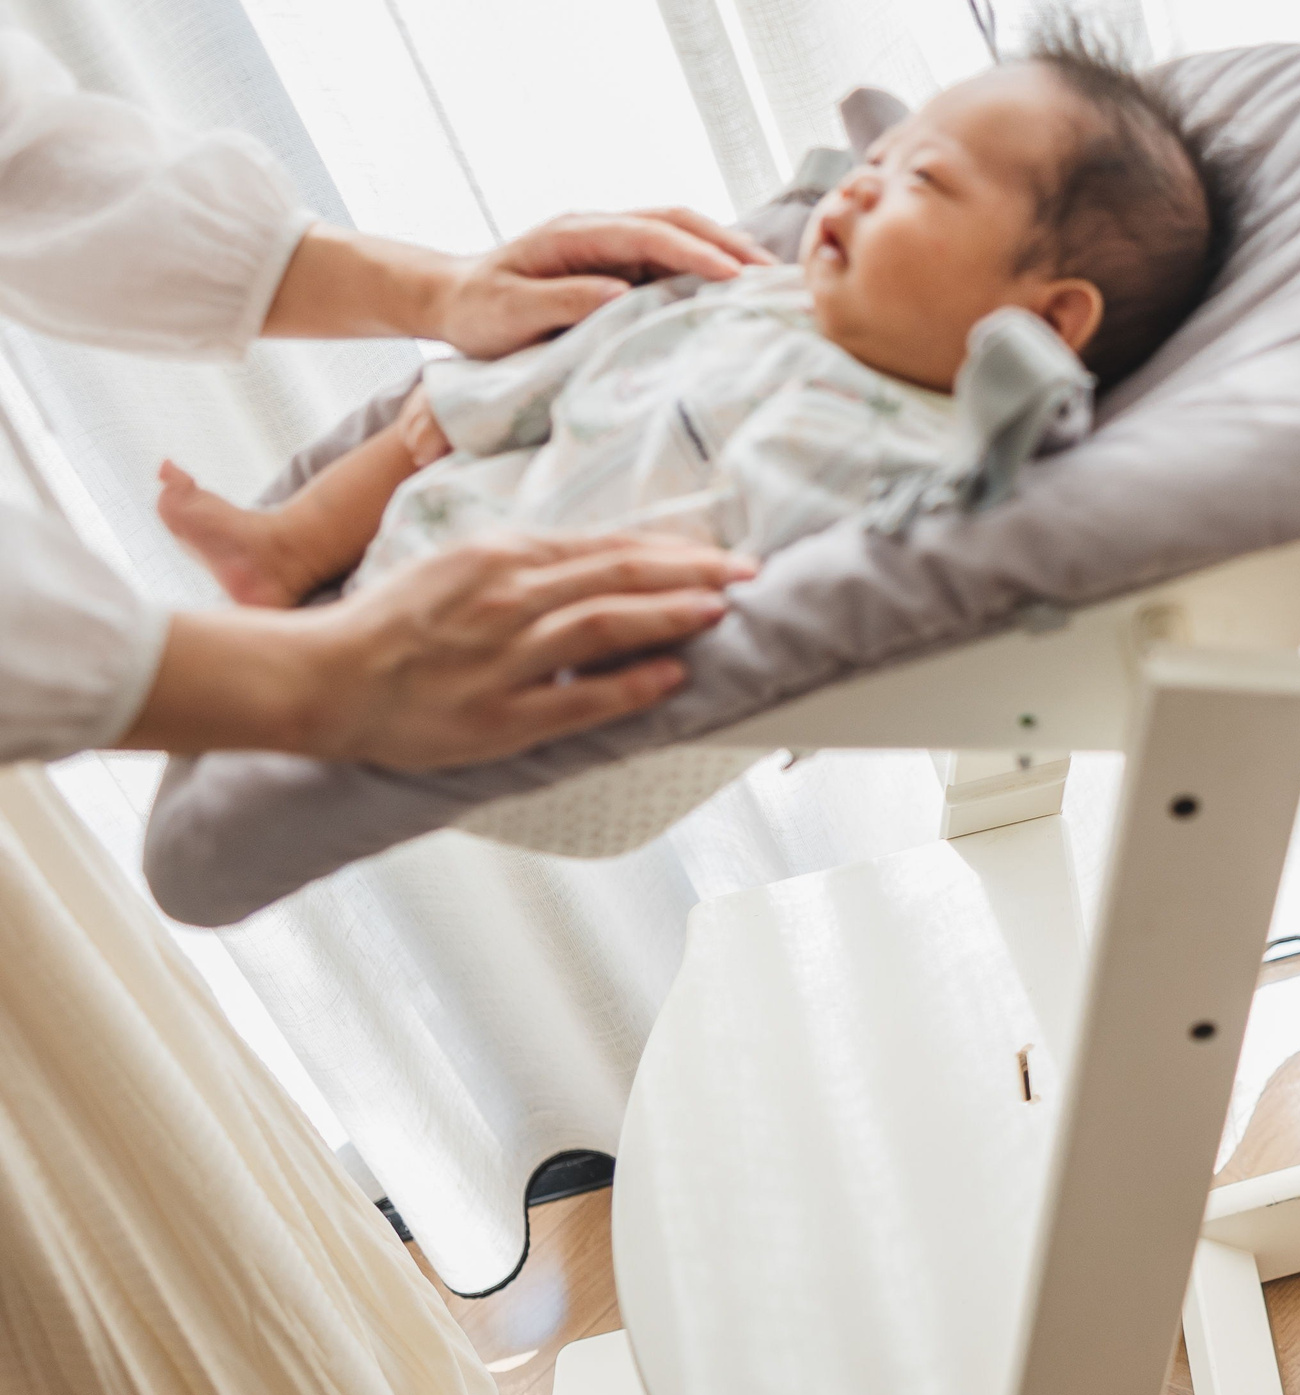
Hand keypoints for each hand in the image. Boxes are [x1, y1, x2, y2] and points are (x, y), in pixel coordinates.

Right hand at [132, 532, 753, 768]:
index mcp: (498, 557)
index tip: (720, 553)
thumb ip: (529, 567)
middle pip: (616, 574)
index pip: (605, 546)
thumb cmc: (394, 628)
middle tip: (749, 572)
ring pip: (603, 622)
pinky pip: (577, 697)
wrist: (322, 678)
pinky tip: (673, 676)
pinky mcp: (497, 716)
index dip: (672, 549)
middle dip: (692, 572)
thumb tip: (603, 566)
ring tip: (721, 611)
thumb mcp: (460, 571)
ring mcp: (502, 656)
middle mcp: (505, 596)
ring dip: (671, 615)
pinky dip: (630, 684)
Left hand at [433, 209, 776, 357]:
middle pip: (676, 221)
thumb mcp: (511, 311)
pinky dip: (709, 268)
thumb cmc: (479, 312)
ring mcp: (611, 245)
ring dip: (725, 251)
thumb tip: (620, 295)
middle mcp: (599, 230)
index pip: (647, 233)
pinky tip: (737, 289)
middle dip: (727, 243)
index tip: (735, 276)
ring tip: (769, 279)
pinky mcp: (619, 266)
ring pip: (680, 235)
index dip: (694, 252)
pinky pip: (672, 259)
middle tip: (773, 272)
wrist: (454, 301)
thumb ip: (564, 300)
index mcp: (574, 234)